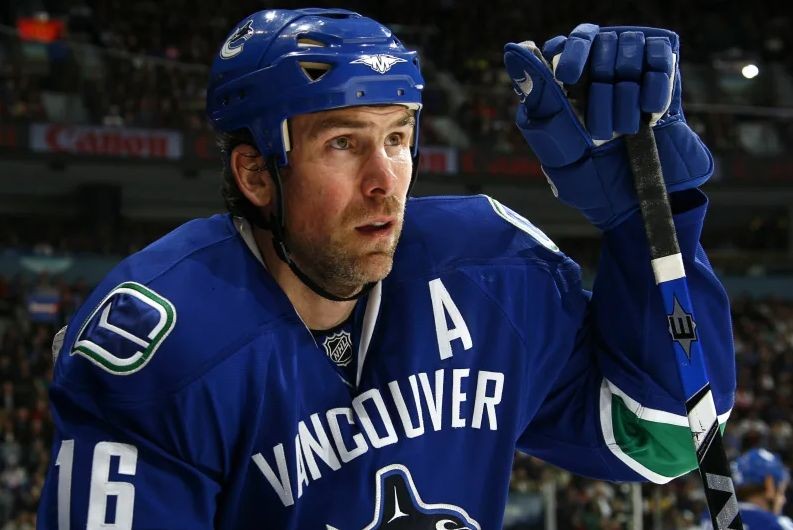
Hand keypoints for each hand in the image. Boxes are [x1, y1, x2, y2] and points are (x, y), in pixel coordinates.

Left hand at [503, 24, 712, 229]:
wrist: (640, 204)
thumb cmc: (590, 182)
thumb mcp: (557, 147)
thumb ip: (539, 99)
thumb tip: (514, 49)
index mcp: (565, 86)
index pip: (562, 44)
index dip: (566, 53)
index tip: (566, 76)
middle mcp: (597, 69)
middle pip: (596, 41)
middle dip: (598, 84)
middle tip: (600, 130)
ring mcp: (632, 69)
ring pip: (627, 45)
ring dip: (626, 92)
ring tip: (626, 130)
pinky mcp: (665, 76)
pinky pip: (660, 56)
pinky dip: (655, 85)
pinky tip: (651, 116)